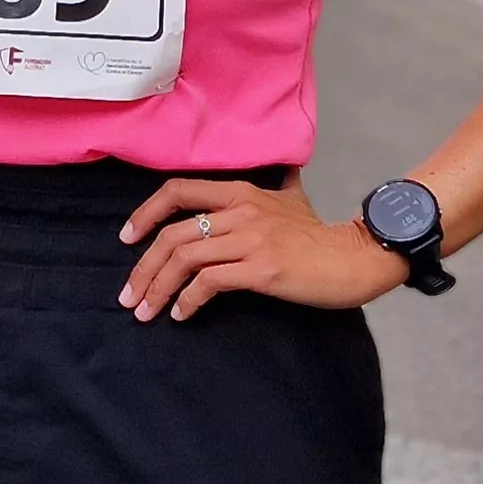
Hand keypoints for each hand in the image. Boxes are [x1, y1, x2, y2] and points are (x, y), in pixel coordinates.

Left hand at [117, 178, 407, 320]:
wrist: (355, 258)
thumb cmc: (321, 235)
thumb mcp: (295, 200)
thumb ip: (281, 184)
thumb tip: (287, 168)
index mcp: (240, 192)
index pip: (177, 191)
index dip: (145, 214)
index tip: (127, 239)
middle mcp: (240, 211)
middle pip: (172, 234)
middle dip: (143, 268)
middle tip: (129, 296)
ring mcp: (250, 240)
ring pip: (185, 259)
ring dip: (157, 288)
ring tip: (146, 312)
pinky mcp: (261, 270)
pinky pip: (210, 282)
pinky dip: (188, 301)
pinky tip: (182, 315)